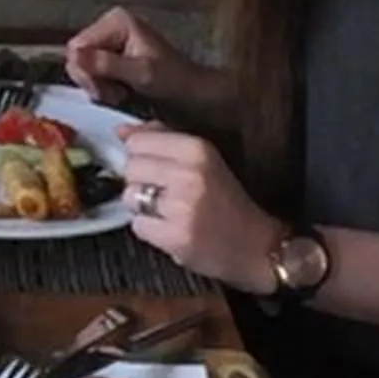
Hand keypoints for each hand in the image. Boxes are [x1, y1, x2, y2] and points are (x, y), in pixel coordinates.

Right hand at [65, 6, 223, 119]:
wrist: (192, 93)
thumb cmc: (173, 80)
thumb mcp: (140, 73)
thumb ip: (106, 64)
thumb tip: (73, 55)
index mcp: (116, 21)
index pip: (77, 46)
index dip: (85, 71)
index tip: (104, 90)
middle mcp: (109, 26)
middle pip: (76, 57)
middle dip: (92, 81)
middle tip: (114, 94)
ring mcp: (109, 42)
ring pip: (82, 68)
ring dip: (98, 87)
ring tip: (120, 94)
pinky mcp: (111, 57)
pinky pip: (91, 74)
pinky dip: (102, 88)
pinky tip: (119, 93)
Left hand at [110, 124, 282, 296]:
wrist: (256, 246)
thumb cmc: (228, 204)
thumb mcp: (204, 160)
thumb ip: (163, 139)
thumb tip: (122, 131)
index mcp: (197, 149)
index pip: (138, 141)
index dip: (141, 156)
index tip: (155, 166)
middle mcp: (189, 174)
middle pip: (130, 167)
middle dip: (141, 182)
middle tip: (166, 193)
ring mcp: (182, 206)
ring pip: (129, 196)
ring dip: (143, 207)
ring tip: (169, 211)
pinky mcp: (175, 236)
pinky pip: (137, 225)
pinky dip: (149, 230)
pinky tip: (170, 228)